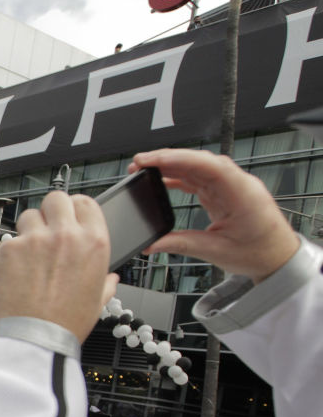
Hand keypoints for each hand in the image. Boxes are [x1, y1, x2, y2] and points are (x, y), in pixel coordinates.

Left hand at [0, 190, 118, 341]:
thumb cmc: (65, 324)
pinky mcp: (8, 249)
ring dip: (29, 231)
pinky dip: (11, 253)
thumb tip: (111, 278)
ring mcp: (34, 240)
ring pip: (29, 216)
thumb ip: (105, 283)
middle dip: (50, 211)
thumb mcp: (98, 301)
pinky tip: (16, 273)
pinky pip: (9, 241)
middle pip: (55, 198)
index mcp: (93, 243)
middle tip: (47, 230)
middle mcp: (65, 235)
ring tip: (30, 256)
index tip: (68, 218)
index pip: (85, 202)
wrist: (35, 338)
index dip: (75, 209)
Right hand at [130, 149, 300, 283]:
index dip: (178, 159)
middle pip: (199, 161)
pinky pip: (199, 177)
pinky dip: (179, 176)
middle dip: (167, 159)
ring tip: (144, 170)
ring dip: (170, 166)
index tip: (151, 160)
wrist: (277, 258)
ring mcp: (231, 186)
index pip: (208, 165)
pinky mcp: (224, 192)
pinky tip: (162, 180)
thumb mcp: (216, 252)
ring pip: (197, 167)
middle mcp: (237, 184)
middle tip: (139, 164)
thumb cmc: (259, 253)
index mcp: (242, 194)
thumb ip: (181, 245)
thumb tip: (152, 243)